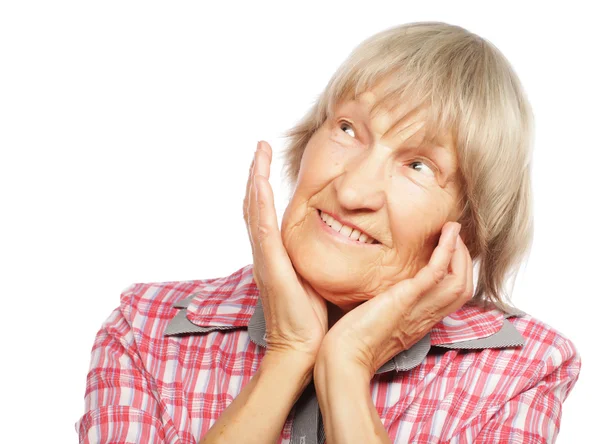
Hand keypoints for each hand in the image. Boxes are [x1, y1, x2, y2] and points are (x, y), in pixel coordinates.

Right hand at [244, 140, 327, 360]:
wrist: (300, 346)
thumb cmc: (309, 317)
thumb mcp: (312, 278)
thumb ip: (313, 258)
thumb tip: (336, 240)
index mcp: (275, 254)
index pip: (266, 213)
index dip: (264, 187)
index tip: (268, 163)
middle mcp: (265, 252)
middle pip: (255, 204)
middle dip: (256, 174)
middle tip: (259, 148)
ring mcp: (265, 257)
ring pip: (255, 209)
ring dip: (256, 179)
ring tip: (258, 153)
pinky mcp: (271, 264)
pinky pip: (262, 227)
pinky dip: (259, 202)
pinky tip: (260, 181)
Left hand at [316, 221, 472, 377]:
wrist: (346, 356)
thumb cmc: (354, 340)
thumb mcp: (380, 318)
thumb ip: (388, 304)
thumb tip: (382, 290)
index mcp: (422, 320)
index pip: (453, 296)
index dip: (457, 271)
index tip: (449, 248)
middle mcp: (427, 316)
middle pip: (464, 288)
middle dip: (463, 257)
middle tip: (453, 235)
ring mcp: (420, 308)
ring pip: (459, 282)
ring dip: (459, 251)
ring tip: (452, 230)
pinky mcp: (407, 298)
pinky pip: (437, 273)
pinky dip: (446, 251)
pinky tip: (447, 234)